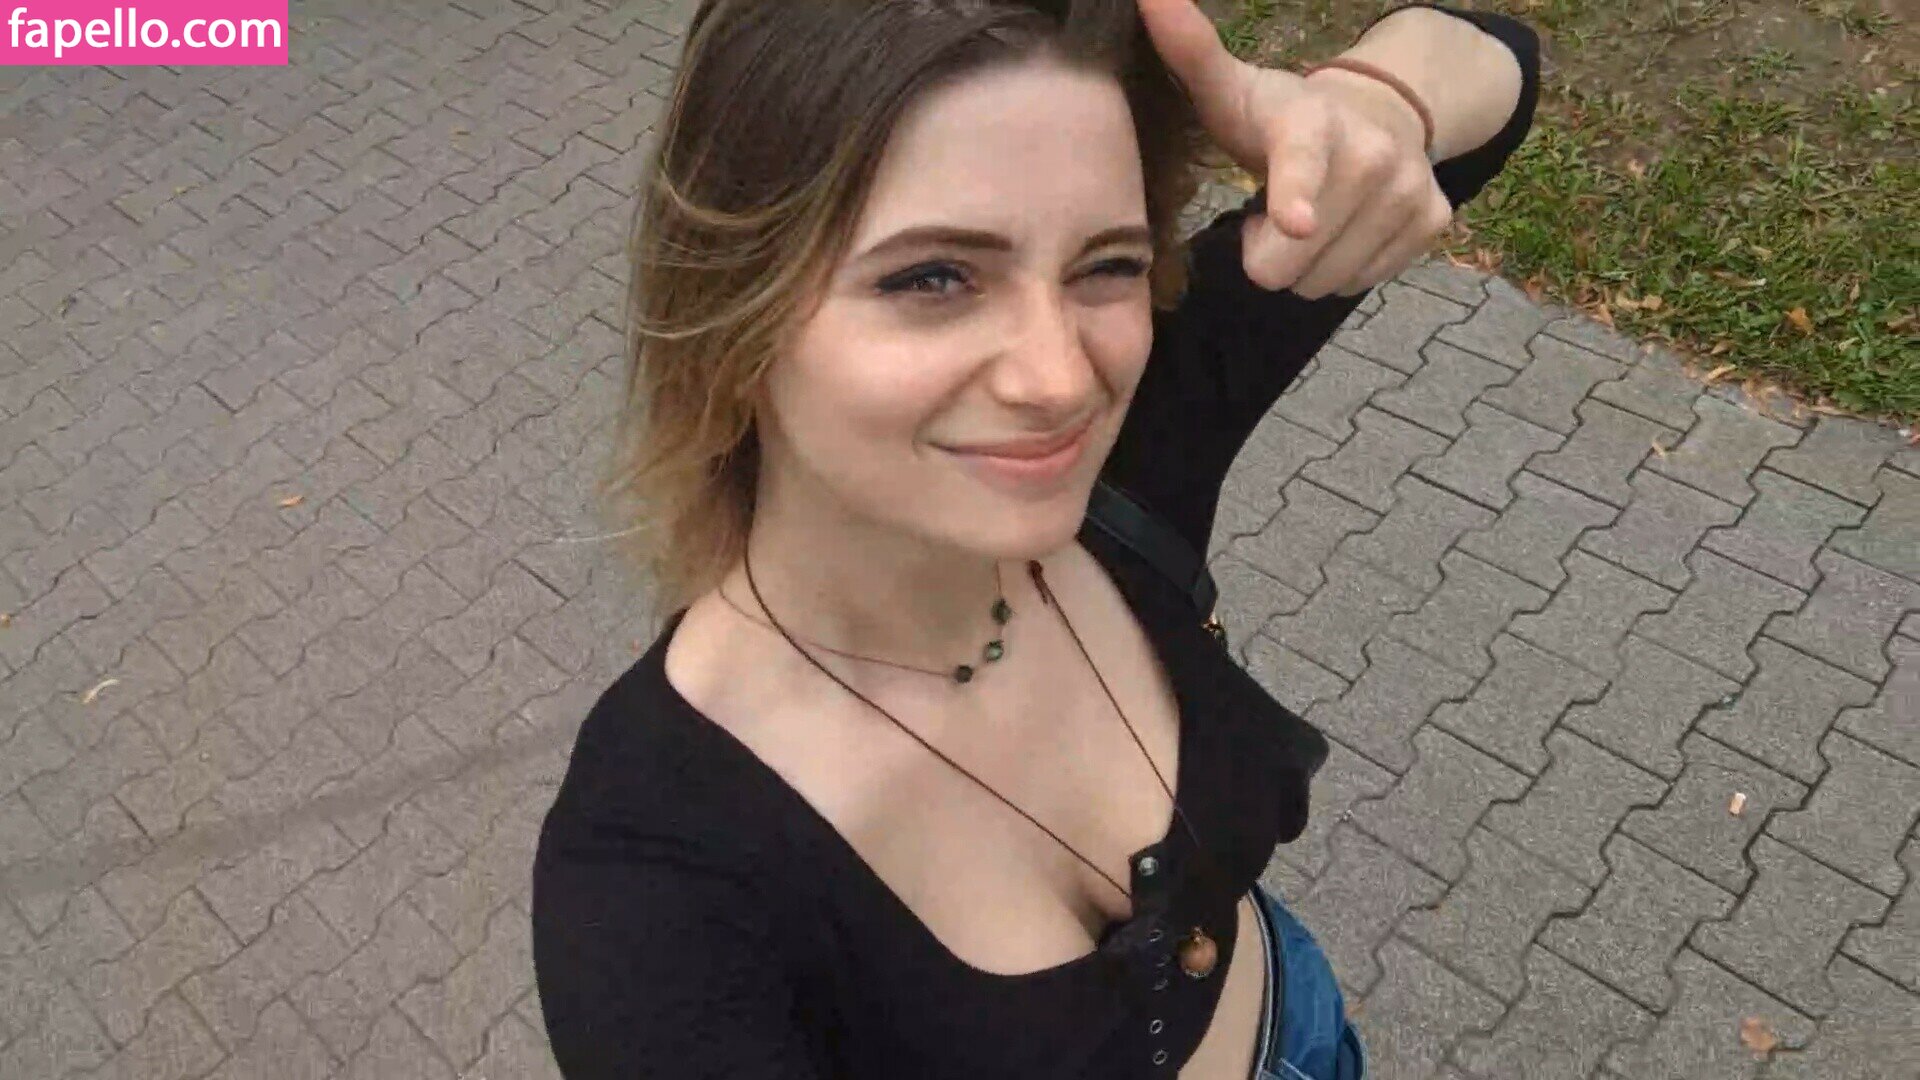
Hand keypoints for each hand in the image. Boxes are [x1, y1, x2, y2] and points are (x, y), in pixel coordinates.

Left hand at [1136, 0, 1456, 297]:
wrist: (1375, 113)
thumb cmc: (1279, 116)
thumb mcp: (1231, 89)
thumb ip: (1190, 53)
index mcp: (1310, 122)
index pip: (1301, 162)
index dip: (1296, 195)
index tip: (1294, 222)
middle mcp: (1372, 153)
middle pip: (1292, 258)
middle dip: (1267, 253)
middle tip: (1269, 213)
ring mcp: (1408, 189)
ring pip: (1325, 282)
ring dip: (1303, 265)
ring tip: (1304, 218)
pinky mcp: (1431, 220)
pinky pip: (1362, 283)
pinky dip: (1341, 267)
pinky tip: (1338, 229)